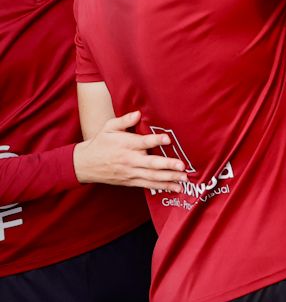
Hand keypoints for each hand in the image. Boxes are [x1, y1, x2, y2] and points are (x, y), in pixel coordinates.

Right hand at [73, 111, 187, 190]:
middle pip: (150, 163)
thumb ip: (124, 120)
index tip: (168, 139)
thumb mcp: (109, 127)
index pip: (143, 142)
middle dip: (167, 165)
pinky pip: (147, 185)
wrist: (85, 164)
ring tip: (183, 179)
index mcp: (126, 145)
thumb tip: (138, 113)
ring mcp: (130, 172)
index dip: (155, 140)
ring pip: (151, 177)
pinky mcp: (130, 181)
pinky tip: (174, 188)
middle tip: (182, 166)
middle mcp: (129, 160)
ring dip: (169, 179)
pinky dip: (161, 187)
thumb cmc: (101, 142)